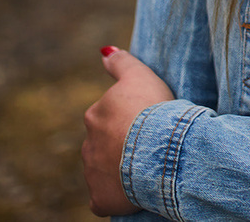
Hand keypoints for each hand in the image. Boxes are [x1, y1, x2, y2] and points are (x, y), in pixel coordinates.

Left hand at [82, 45, 175, 216]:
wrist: (161, 151)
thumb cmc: (153, 110)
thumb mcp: (141, 76)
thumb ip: (121, 63)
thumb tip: (104, 51)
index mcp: (95, 116)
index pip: (106, 119)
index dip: (127, 121)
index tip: (147, 124)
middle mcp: (88, 145)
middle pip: (102, 145)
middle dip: (119, 146)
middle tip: (147, 147)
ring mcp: (92, 173)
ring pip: (103, 171)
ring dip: (118, 171)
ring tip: (144, 169)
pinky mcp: (100, 199)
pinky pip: (103, 199)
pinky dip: (114, 197)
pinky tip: (131, 193)